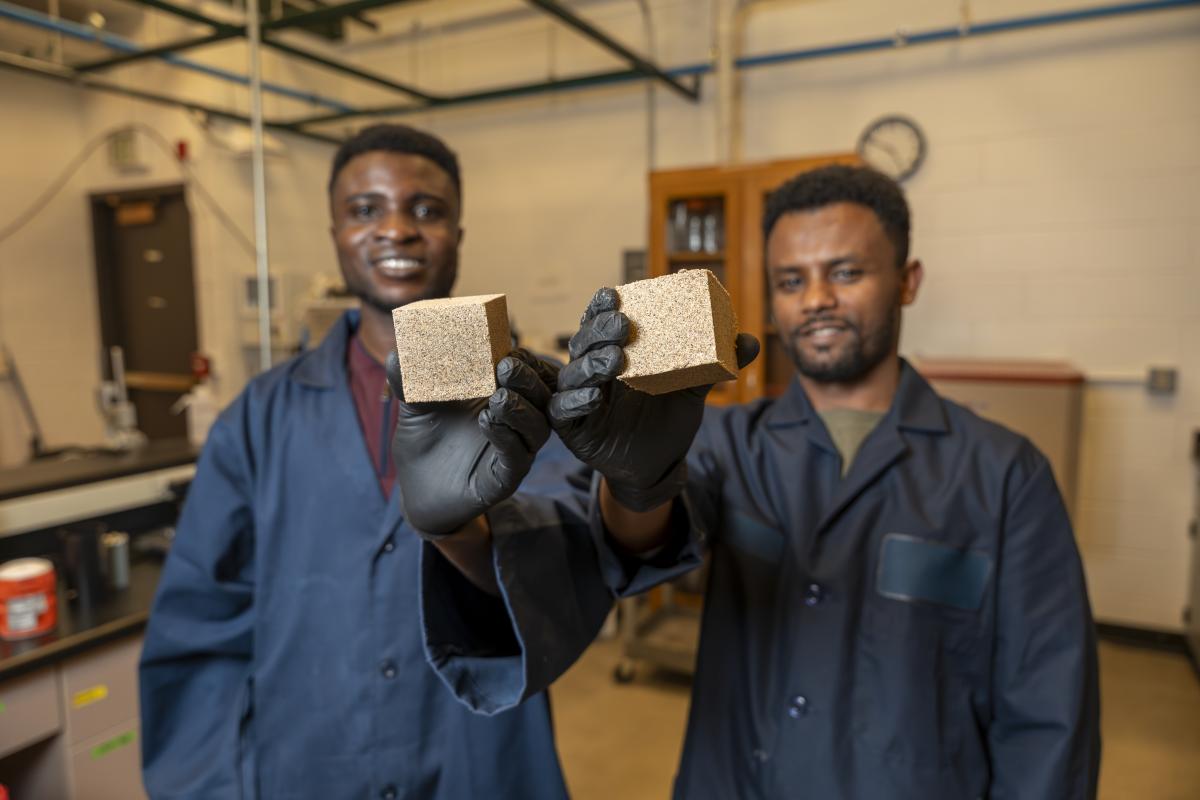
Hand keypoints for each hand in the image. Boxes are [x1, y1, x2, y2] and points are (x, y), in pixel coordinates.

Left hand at [386, 349, 557, 536]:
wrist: (414, 489)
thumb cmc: (424, 441)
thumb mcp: (414, 406)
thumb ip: (408, 380)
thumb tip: (396, 351)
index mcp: (500, 398)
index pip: (528, 376)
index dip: (525, 362)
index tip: (509, 348)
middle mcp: (515, 424)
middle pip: (541, 399)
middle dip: (528, 381)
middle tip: (506, 367)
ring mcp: (513, 452)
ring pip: (537, 429)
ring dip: (521, 409)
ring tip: (499, 397)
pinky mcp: (504, 480)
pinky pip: (518, 458)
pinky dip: (507, 438)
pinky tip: (487, 422)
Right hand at [548, 287, 758, 511]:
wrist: (659, 465)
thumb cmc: (668, 420)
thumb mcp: (692, 389)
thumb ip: (714, 365)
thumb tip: (750, 339)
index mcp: (614, 353)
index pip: (599, 323)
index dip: (601, 307)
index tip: (613, 294)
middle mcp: (591, 371)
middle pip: (583, 342)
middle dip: (598, 330)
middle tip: (622, 325)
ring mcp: (579, 397)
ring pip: (572, 373)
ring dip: (590, 363)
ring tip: (614, 359)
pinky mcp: (572, 426)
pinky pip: (564, 409)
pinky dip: (577, 400)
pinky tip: (595, 397)